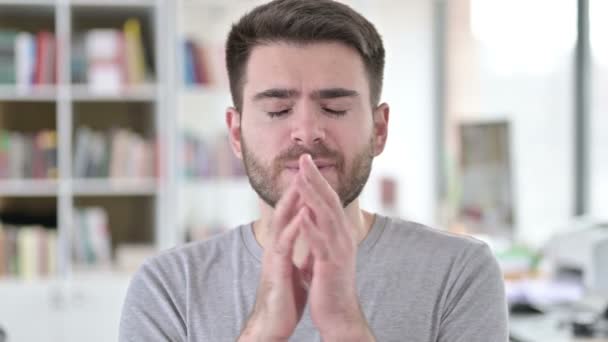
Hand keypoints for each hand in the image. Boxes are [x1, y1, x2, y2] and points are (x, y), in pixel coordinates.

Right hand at [239, 181, 311, 340]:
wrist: (273, 326)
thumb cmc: (285, 300)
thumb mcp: (294, 272)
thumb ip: (298, 255)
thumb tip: (305, 244)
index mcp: (283, 246)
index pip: (291, 214)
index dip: (301, 194)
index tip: (312, 175)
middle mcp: (276, 247)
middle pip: (284, 210)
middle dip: (295, 188)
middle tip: (304, 165)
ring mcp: (275, 256)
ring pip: (282, 222)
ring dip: (292, 200)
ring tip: (302, 180)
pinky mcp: (277, 269)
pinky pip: (285, 243)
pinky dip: (295, 226)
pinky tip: (303, 213)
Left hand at [296, 154, 373, 340]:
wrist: (340, 315)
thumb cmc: (329, 285)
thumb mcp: (325, 253)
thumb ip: (319, 234)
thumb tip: (310, 215)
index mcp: (339, 233)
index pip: (328, 200)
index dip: (317, 180)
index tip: (305, 162)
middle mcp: (342, 237)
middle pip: (329, 201)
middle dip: (315, 178)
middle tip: (304, 158)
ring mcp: (339, 250)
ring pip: (325, 217)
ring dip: (312, 196)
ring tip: (300, 178)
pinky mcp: (331, 265)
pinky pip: (320, 243)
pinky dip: (311, 228)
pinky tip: (301, 214)